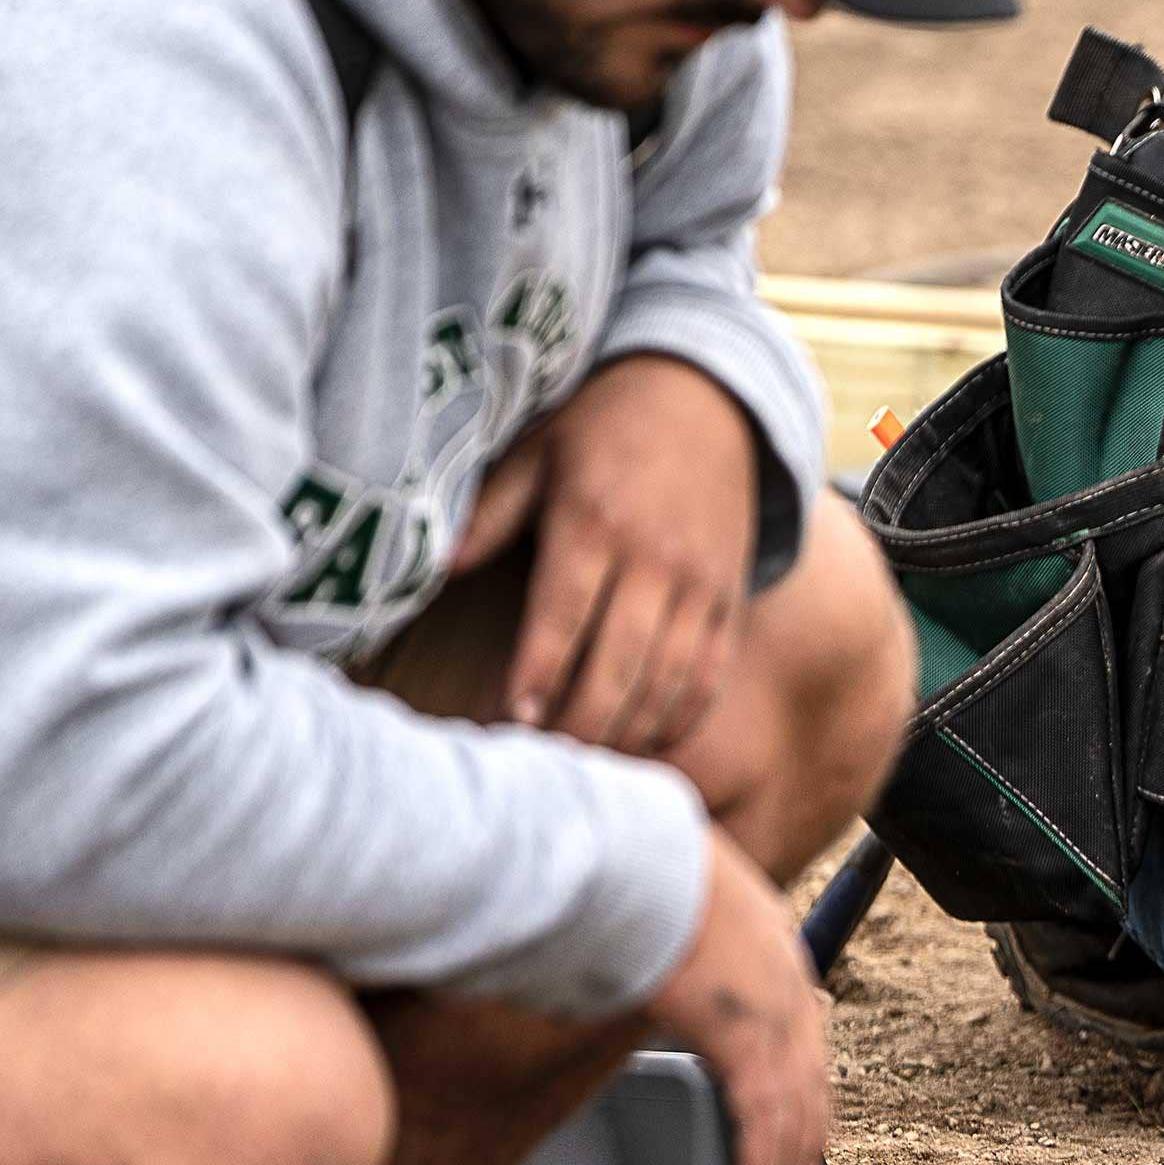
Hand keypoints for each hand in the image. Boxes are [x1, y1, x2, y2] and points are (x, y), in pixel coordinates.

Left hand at [459, 355, 760, 756]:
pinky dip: (680, 717)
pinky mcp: (728, 598)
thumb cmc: (603, 426)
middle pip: (620, 662)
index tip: (511, 718)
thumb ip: (490, 513)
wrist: (708, 398)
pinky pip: (710, 674)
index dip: (537, 672)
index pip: (563, 615)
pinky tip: (645, 742)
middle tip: (544, 763)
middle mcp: (654, 559)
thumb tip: (435, 569)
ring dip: (628, 731)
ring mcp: (699, 584)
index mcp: (594, 522)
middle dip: (581, 722)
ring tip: (587, 766)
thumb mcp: (537, 450)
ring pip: (668, 679)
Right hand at [645, 827, 830, 1164]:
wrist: (646, 853)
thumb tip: (630, 945)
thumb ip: (674, 933)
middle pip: (810, 1085)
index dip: (806, 1089)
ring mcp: (775, 1016)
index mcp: (777, 953)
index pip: (804, 1038)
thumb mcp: (680, 898)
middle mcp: (788, 988)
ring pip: (794, 1113)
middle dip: (804, 1144)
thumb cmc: (646, 865)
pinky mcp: (747, 1041)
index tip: (804, 1125)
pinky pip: (765, 1121)